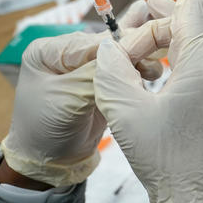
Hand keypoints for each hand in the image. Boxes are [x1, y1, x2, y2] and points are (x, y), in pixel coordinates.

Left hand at [0, 0, 166, 187]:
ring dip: (138, 60)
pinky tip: (151, 75)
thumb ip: (95, 73)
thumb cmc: (46, 129)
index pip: (90, 41)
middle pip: (107, 45)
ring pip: (118, 55)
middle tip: (155, 59)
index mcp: (49, 51)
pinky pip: (122, 69)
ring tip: (154, 72)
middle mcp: (67, 53)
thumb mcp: (69, 98)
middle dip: (132, 51)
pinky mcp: (101, 81)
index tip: (145, 50)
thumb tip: (123, 51)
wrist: (51, 161)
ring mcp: (85, 67)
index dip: (118, 46)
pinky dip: (137, 71)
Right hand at [94, 0, 202, 202]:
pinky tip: (172, 66)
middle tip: (140, 19)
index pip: (195, 7)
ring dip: (180, 35)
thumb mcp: (124, 112)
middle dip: (168, 15)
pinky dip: (193, 54)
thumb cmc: (166, 160)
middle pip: (197, 24)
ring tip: (151, 41)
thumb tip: (110, 49)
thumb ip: (112, 69)